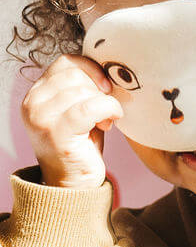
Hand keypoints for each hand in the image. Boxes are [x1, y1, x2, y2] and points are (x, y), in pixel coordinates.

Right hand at [22, 56, 122, 188]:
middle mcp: (32, 102)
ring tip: (105, 121)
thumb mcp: (79, 108)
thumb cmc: (81, 144)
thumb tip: (111, 64)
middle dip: (99, 89)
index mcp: (36, 93)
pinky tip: (110, 123)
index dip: (92, 69)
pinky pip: (90, 106)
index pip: (66, 62)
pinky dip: (108, 110)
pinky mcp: (55, 131)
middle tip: (105, 111)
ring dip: (104, 103)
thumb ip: (85, 86)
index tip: (106, 87)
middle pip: (76, 74)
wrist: (73, 184)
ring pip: (84, 90)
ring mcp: (40, 117)